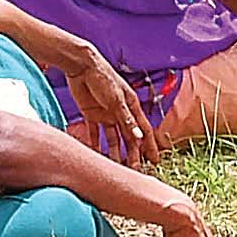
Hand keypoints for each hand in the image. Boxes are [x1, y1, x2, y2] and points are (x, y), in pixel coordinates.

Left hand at [54, 38, 154, 163]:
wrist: (81, 66)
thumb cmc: (103, 77)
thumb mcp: (116, 100)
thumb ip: (126, 119)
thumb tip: (139, 137)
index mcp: (132, 106)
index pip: (144, 130)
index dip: (150, 146)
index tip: (155, 161)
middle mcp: (121, 112)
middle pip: (129, 137)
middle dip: (133, 154)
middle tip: (134, 171)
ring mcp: (106, 114)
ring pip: (113, 138)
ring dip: (115, 152)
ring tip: (115, 168)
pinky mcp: (91, 114)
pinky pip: (95, 133)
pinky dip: (96, 144)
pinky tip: (96, 156)